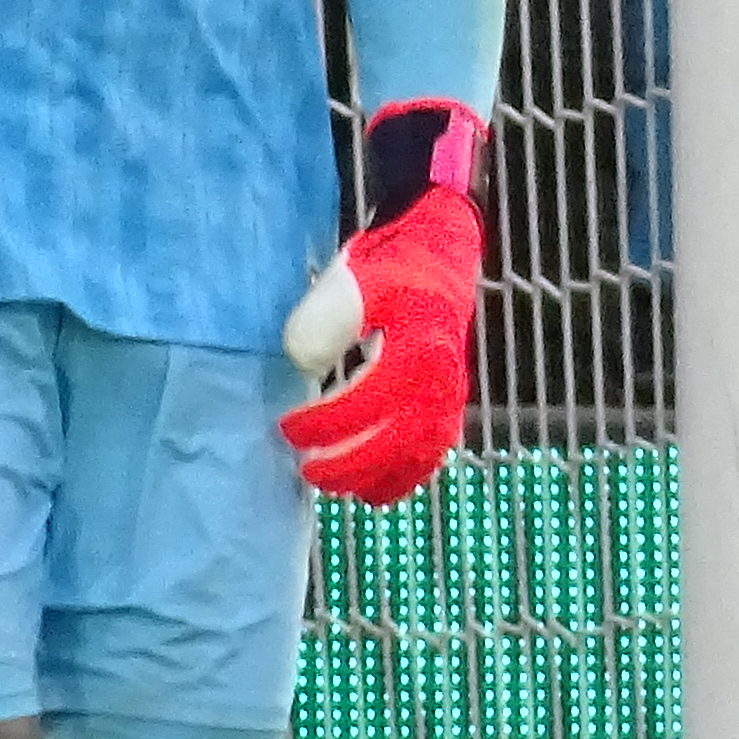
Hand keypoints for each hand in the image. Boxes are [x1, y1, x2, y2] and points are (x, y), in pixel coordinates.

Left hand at [278, 102, 486, 503]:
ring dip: (371, 477)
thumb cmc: (392, 264)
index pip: (371, 404)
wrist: (438, 249)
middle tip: (303, 466)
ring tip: (329, 482)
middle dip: (346, 463)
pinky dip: (400, 479)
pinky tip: (368, 489)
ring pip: (414, 459)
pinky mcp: (449, 408)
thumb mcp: (354, 277)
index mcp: (421, 350)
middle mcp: (444, 382)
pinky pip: (429, 458)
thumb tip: (300, 359)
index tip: (288, 427)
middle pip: (395, 444)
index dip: (327, 424)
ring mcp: (450, 399)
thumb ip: (325, 315)